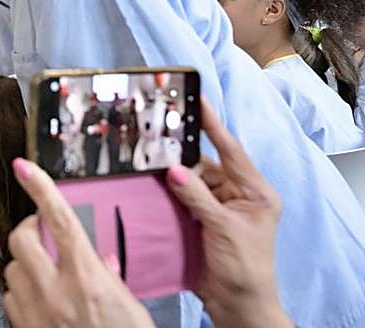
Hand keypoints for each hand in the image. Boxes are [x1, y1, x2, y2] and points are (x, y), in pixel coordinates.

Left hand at [3, 158, 153, 327]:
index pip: (59, 220)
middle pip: (21, 238)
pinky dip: (21, 291)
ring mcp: (36, 313)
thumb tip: (98, 254)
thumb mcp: (131, 307)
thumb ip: (110, 275)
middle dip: (28, 230)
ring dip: (25, 264)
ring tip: (47, 273)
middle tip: (42, 233)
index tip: (25, 166)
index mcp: (89, 279)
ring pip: (12, 268)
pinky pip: (10, 298)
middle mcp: (57, 292)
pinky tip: (40, 298)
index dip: (41, 187)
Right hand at [165, 98, 289, 327]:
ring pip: (190, 180)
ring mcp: (219, 208)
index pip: (230, 150)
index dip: (212, 124)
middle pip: (205, 164)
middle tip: (156, 137)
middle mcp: (237, 195)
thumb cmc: (244, 268)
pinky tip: (151, 185)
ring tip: (148, 161)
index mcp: (255, 192)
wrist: (237, 305)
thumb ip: (197, 196)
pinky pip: (182, 197)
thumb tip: (173, 169)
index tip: (196, 99)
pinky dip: (168, 192)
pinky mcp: (201, 220)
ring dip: (172, 175)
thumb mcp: (222, 228)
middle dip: (181, 155)